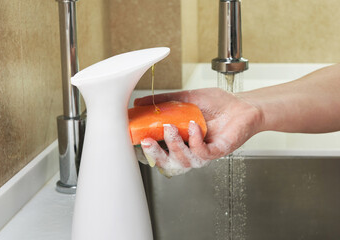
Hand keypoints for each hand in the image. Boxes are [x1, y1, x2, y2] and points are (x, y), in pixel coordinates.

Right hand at [134, 88, 262, 176]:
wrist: (243, 104)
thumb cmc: (217, 104)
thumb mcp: (186, 99)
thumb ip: (164, 101)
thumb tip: (140, 102)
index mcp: (181, 140)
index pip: (160, 151)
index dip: (148, 149)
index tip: (137, 138)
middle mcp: (190, 149)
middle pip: (169, 162)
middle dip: (156, 154)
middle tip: (147, 142)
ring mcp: (203, 152)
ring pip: (184, 161)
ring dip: (174, 145)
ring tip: (170, 127)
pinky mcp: (217, 152)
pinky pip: (202, 154)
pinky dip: (194, 141)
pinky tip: (193, 126)